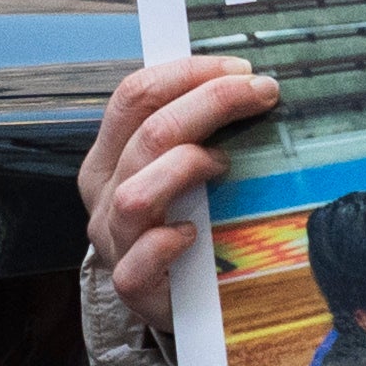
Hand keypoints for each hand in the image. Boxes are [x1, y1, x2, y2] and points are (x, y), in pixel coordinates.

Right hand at [83, 53, 281, 331]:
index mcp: (110, 154)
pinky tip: (194, 234)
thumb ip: (192, 129)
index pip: (135, 96)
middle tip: (261, 94)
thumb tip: (245, 82)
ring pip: (137, 193)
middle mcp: (105, 192)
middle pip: (146, 133)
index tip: (241, 69)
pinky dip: (166, 243)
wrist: (170, 296)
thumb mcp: (176, 168)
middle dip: (209, 103)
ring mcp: (113, 239)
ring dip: (186, 168)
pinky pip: (139, 261)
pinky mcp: (131, 285)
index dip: (188, 74)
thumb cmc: (180, 218)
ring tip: (224, 164)